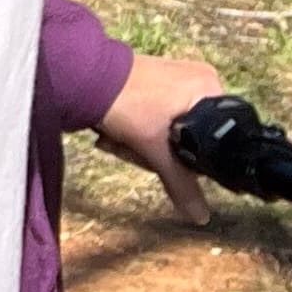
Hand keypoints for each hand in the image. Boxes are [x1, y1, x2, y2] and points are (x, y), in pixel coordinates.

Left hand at [89, 50, 224, 223]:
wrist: (78, 75)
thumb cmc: (124, 104)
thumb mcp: (154, 148)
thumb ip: (180, 183)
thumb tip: (202, 216)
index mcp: (209, 88)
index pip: (213, 139)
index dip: (187, 158)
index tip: (161, 159)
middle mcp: (197, 81)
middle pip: (187, 138)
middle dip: (153, 152)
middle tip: (133, 146)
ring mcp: (173, 81)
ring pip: (166, 132)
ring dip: (137, 145)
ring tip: (116, 138)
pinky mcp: (152, 84)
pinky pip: (154, 119)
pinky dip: (133, 131)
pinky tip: (112, 132)